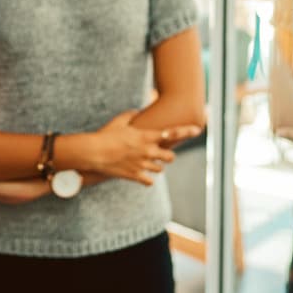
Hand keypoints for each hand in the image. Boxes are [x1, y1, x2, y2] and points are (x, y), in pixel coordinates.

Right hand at [77, 111, 195, 184]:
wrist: (94, 153)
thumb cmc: (106, 135)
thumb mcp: (119, 121)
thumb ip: (131, 115)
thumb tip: (136, 111)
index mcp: (146, 136)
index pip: (172, 133)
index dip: (186, 131)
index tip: (197, 129)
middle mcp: (148, 151)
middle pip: (170, 157)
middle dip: (168, 156)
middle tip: (162, 155)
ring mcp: (143, 164)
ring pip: (160, 170)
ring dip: (156, 167)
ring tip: (147, 164)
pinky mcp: (136, 176)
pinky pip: (149, 181)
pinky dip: (147, 179)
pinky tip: (142, 176)